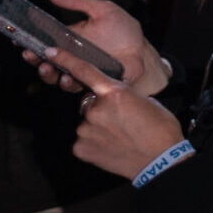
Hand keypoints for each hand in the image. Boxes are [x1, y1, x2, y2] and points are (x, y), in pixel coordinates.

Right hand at [20, 0, 167, 96]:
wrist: (142, 53)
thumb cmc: (124, 32)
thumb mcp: (102, 10)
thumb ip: (77, 1)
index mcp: (69, 39)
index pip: (43, 41)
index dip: (29, 41)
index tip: (19, 38)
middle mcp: (69, 56)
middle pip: (43, 59)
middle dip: (33, 58)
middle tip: (30, 53)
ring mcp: (77, 71)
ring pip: (53, 75)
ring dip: (46, 72)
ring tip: (46, 66)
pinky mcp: (87, 83)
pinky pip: (72, 86)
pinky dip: (66, 83)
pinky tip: (66, 77)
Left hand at [37, 41, 183, 180]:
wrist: (161, 160)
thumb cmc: (160, 128)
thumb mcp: (145, 101)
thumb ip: (122, 96)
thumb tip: (110, 99)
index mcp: (114, 93)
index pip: (85, 71)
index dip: (66, 59)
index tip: (50, 52)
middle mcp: (95, 109)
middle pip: (90, 103)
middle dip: (101, 108)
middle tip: (122, 121)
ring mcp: (85, 130)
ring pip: (87, 123)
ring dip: (99, 127)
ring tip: (120, 136)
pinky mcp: (80, 148)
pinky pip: (83, 140)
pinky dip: (95, 143)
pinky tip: (111, 147)